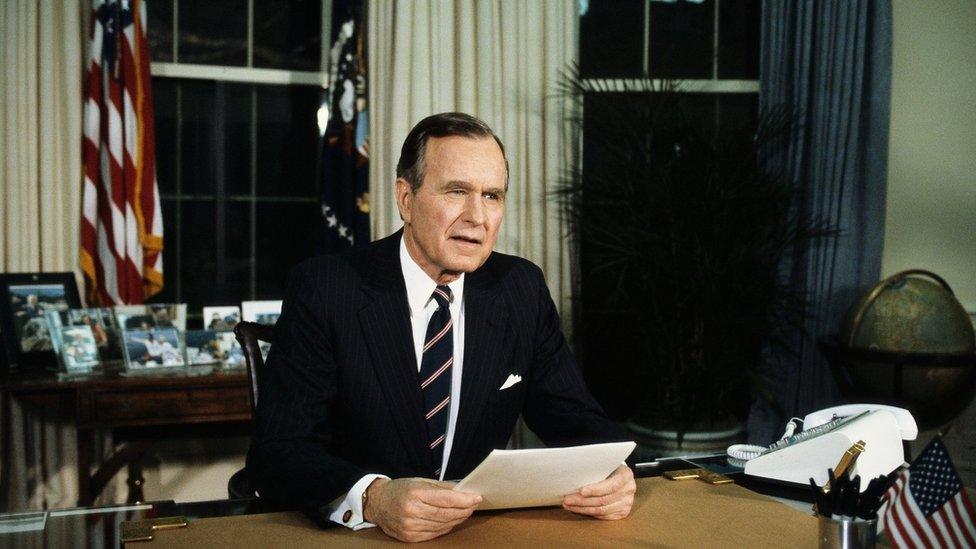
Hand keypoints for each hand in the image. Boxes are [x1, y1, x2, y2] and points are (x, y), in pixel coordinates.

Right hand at [363, 477, 481, 542]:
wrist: (377, 503)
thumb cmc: (400, 489)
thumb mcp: (420, 481)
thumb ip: (441, 487)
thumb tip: (462, 490)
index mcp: (414, 493)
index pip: (446, 499)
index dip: (464, 499)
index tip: (476, 497)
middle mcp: (411, 511)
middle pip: (446, 514)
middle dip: (464, 509)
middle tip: (474, 505)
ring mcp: (410, 526)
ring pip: (442, 525)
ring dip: (457, 519)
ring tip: (465, 512)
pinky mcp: (410, 537)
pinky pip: (434, 533)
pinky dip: (446, 527)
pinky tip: (451, 521)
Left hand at [562, 464, 635, 519]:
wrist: (619, 474)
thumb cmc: (608, 467)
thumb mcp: (604, 463)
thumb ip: (595, 469)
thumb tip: (574, 474)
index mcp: (626, 475)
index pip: (610, 486)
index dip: (595, 490)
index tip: (581, 491)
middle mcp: (629, 489)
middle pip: (603, 500)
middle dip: (582, 501)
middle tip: (567, 499)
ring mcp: (627, 502)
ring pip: (602, 510)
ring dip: (582, 509)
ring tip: (569, 505)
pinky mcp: (623, 512)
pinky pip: (604, 516)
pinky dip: (590, 513)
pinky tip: (579, 509)